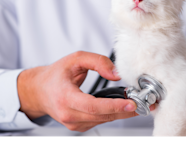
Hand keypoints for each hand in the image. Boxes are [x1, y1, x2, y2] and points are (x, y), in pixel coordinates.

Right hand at [17, 51, 137, 131]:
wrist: (40, 91)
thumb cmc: (56, 75)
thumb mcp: (75, 59)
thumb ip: (97, 62)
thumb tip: (116, 74)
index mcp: (65, 97)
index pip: (92, 106)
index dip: (113, 106)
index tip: (131, 104)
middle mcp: (68, 114)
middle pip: (102, 116)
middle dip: (126, 110)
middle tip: (145, 103)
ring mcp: (73, 123)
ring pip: (103, 120)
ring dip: (121, 112)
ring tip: (137, 103)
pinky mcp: (77, 126)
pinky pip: (99, 121)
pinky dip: (112, 114)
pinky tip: (121, 106)